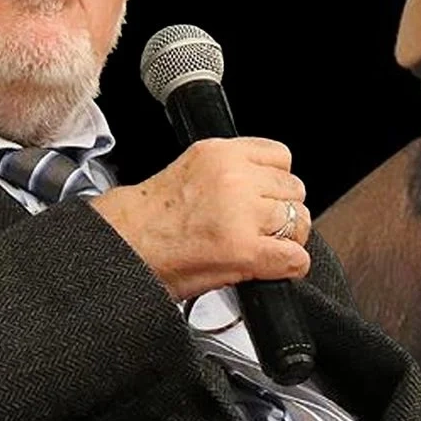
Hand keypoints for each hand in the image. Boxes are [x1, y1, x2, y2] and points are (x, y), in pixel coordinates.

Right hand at [90, 137, 311, 299]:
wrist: (121, 246)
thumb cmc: (147, 217)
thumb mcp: (192, 168)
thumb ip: (233, 170)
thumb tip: (268, 187)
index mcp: (220, 153)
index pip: (280, 156)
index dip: (276, 181)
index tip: (268, 195)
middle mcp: (234, 178)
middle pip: (293, 189)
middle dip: (282, 210)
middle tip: (262, 227)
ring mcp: (242, 213)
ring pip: (299, 220)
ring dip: (288, 238)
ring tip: (266, 247)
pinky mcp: (245, 250)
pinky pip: (294, 257)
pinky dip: (290, 266)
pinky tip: (273, 267)